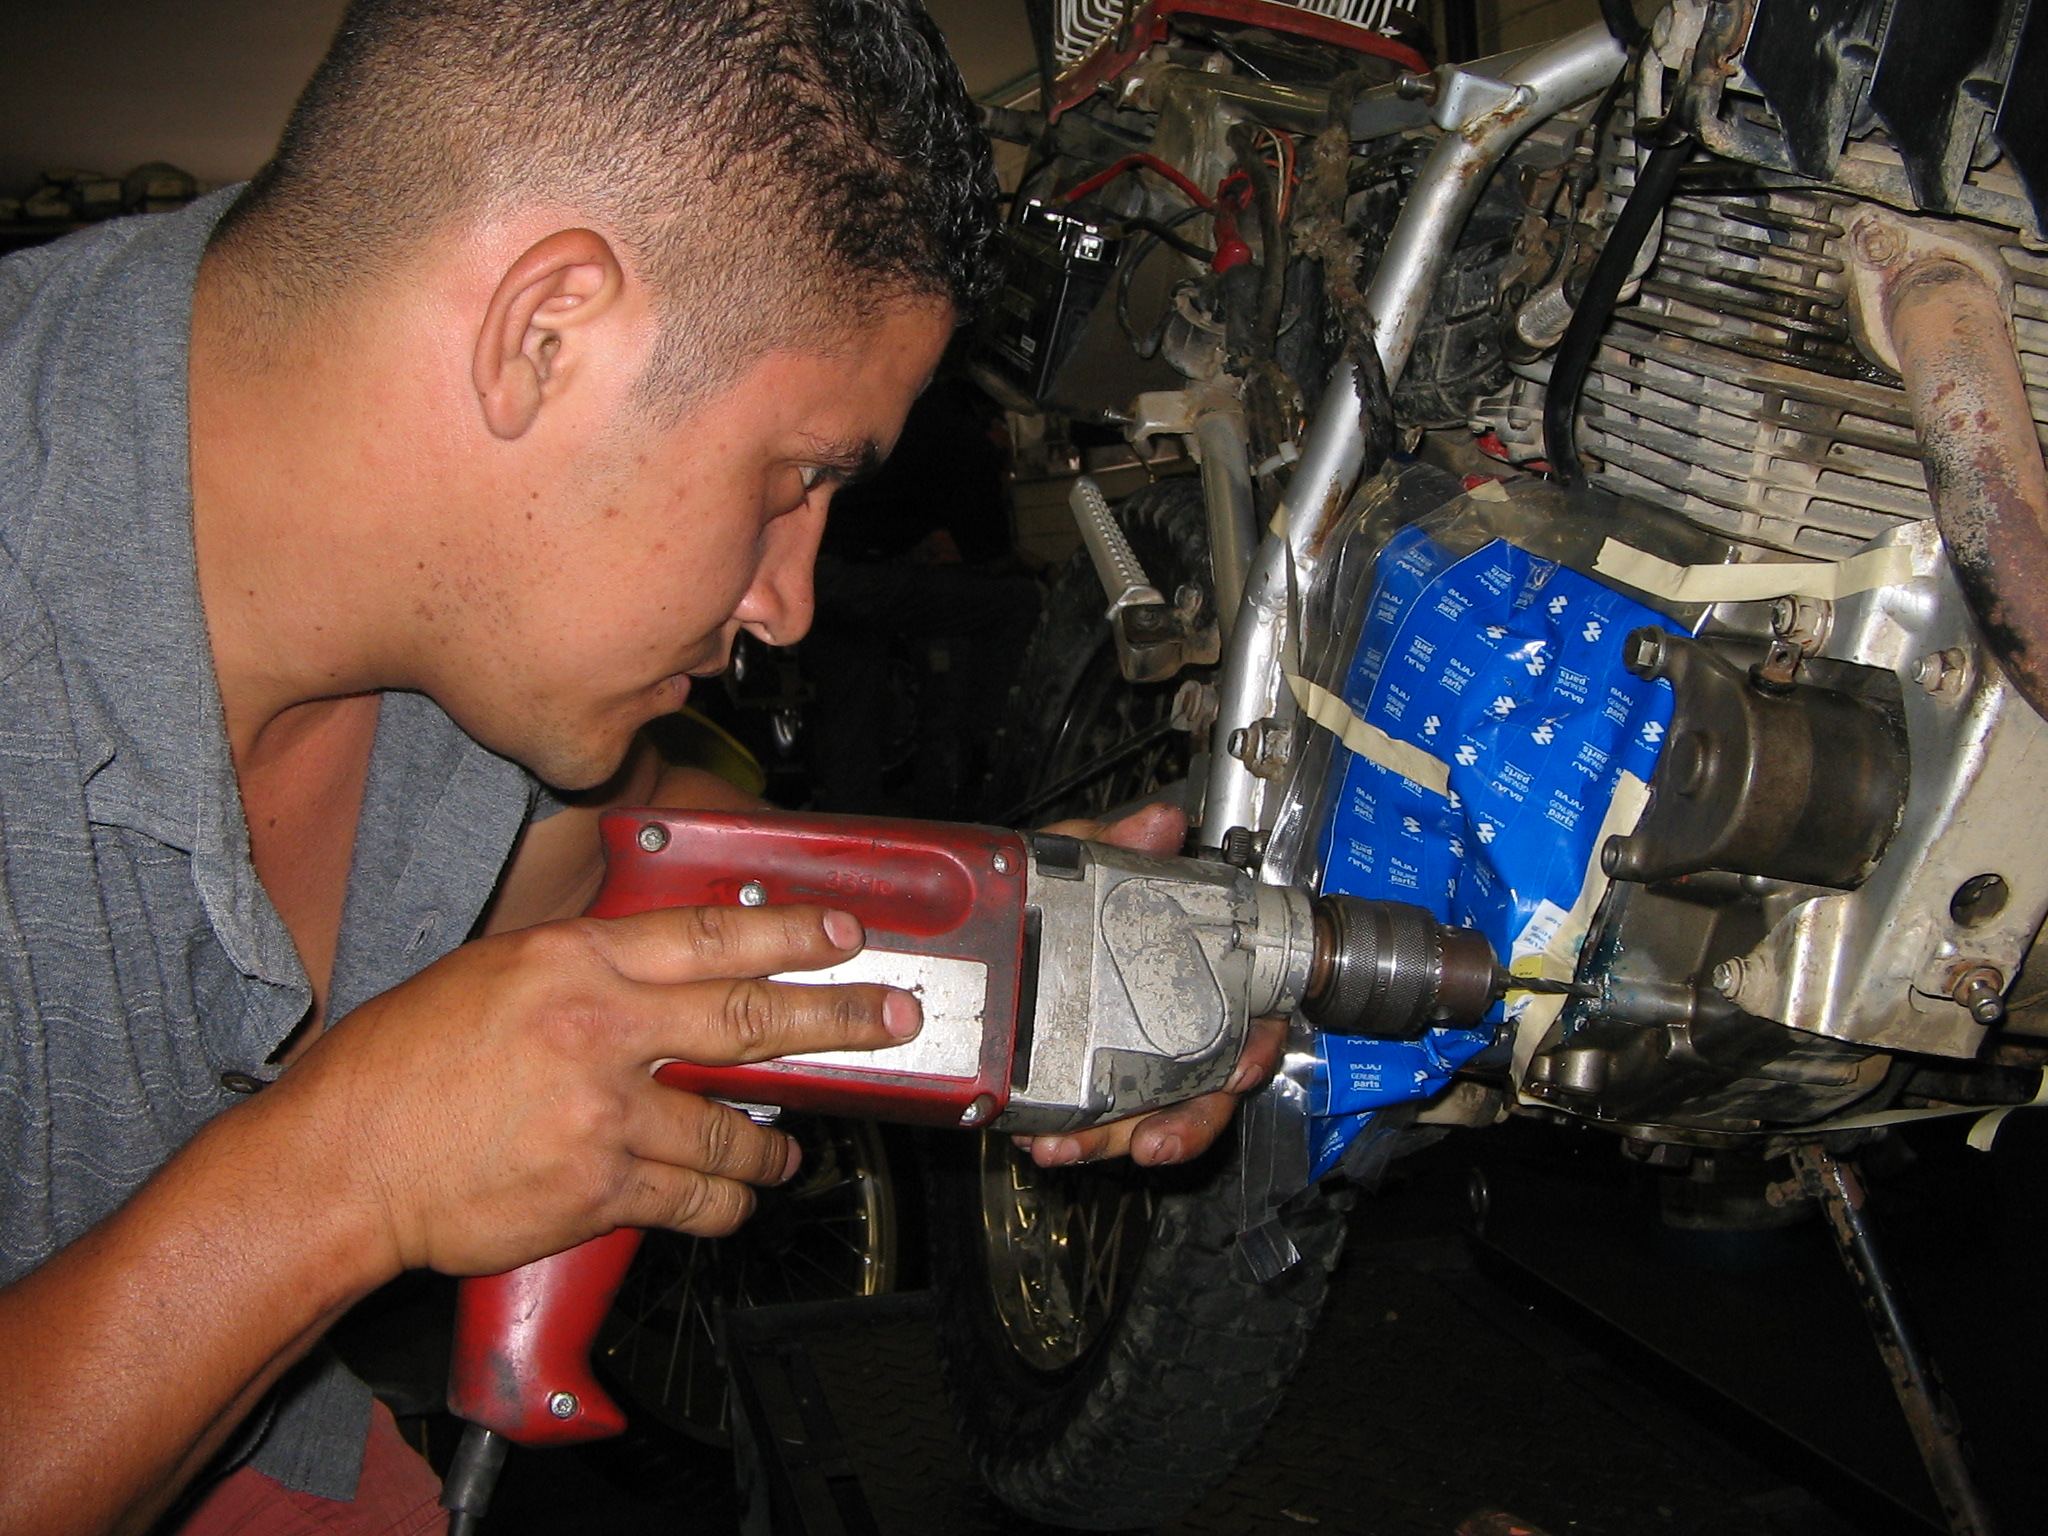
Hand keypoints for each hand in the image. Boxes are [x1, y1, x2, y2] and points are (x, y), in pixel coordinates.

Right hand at [250, 903, 916, 1278]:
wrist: (341, 1165)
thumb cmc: (396, 1068)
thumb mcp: (488, 973)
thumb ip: (579, 966)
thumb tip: (654, 965)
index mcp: (574, 963)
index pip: (710, 936)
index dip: (790, 934)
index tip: (842, 935)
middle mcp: (602, 1030)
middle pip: (751, 1019)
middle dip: (837, 1019)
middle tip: (891, 1020)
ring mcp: (606, 1114)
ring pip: (733, 1125)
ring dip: (775, 1140)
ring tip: (793, 1147)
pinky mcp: (600, 1189)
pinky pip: (695, 1195)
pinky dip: (725, 1200)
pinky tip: (736, 1198)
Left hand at [1012, 802, 1286, 1170]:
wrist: (998, 923)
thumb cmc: (1068, 895)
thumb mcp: (1088, 861)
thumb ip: (1119, 843)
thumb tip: (1162, 823)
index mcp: (1191, 979)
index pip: (1249, 1026)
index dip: (1255, 1053)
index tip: (1241, 1070)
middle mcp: (1170, 1031)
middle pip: (1201, 1095)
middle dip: (1181, 1127)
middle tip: (1146, 1141)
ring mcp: (1128, 1064)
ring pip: (1143, 1121)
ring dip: (1110, 1142)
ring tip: (1067, 1146)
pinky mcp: (1083, 1086)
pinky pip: (1091, 1123)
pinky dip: (1072, 1136)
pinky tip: (1042, 1138)